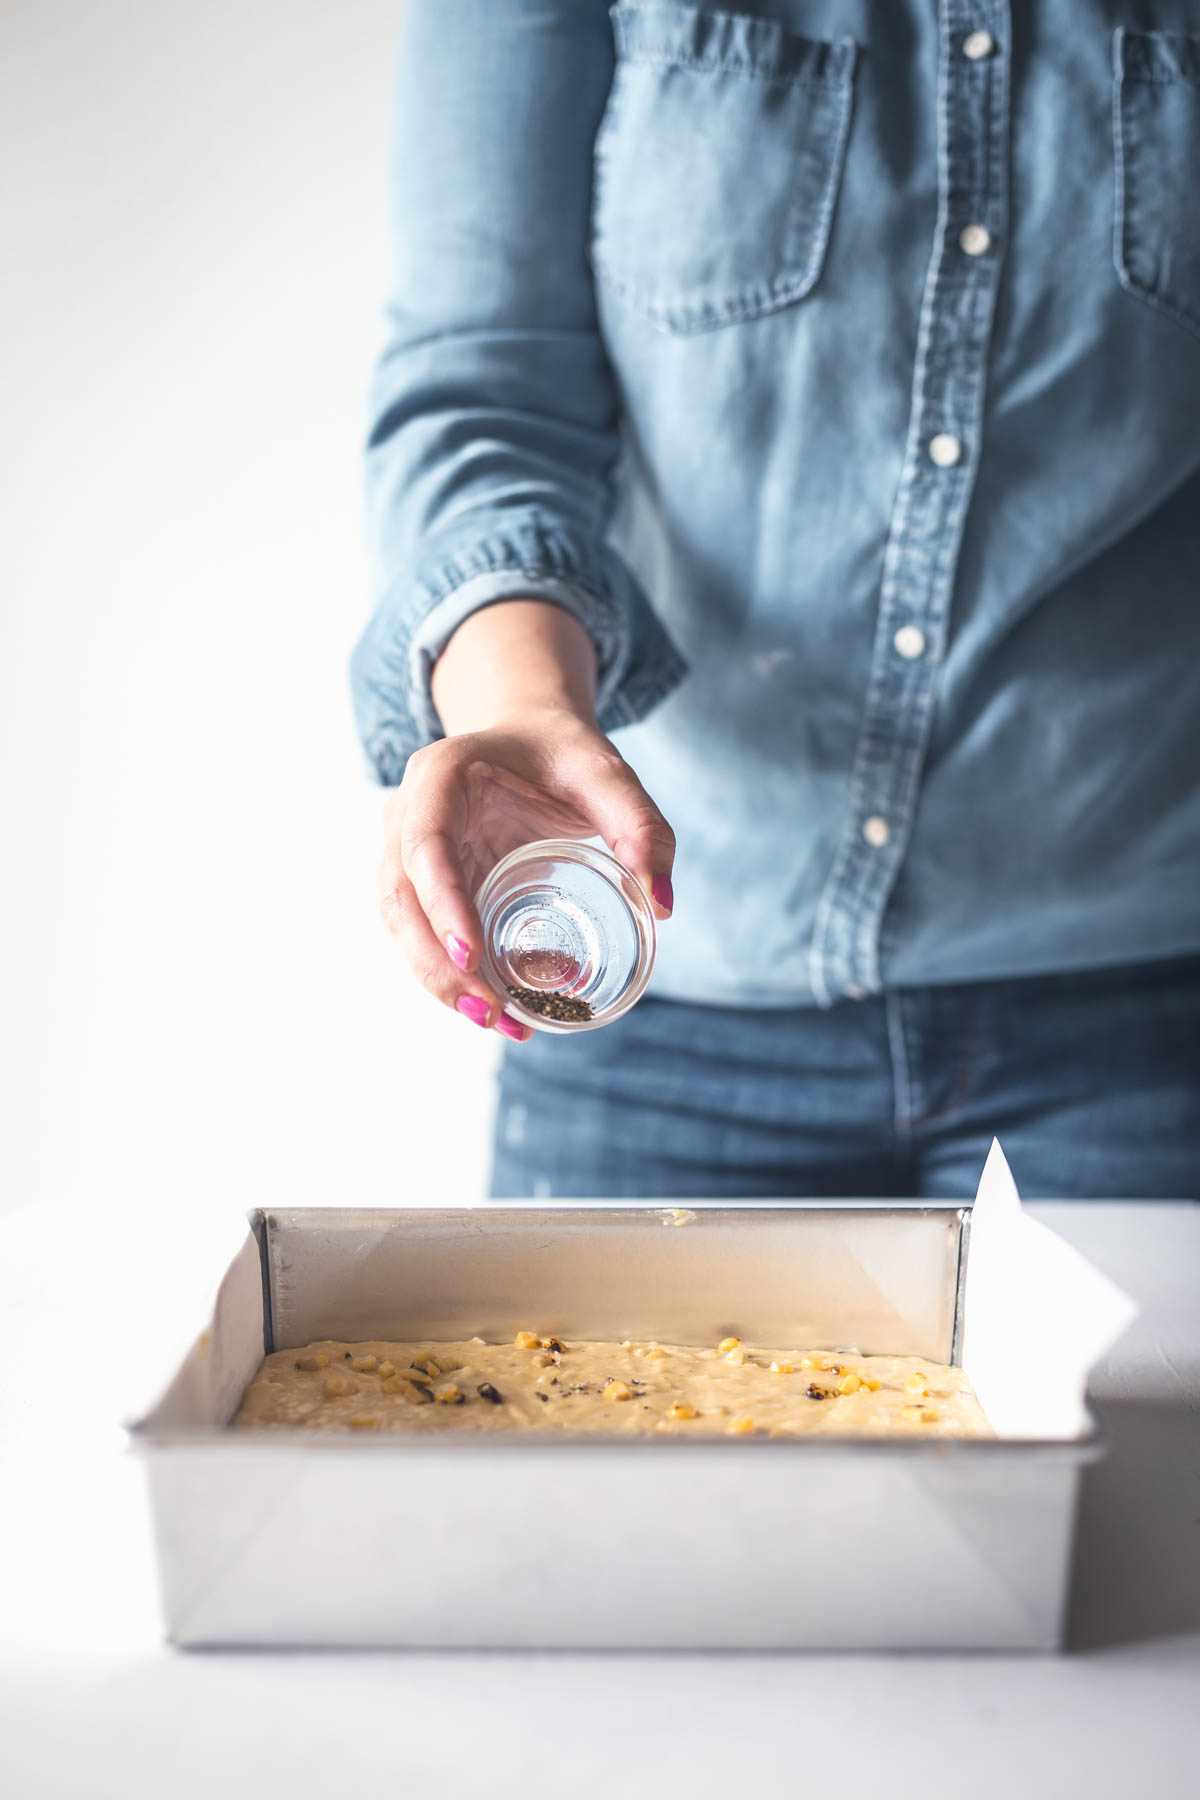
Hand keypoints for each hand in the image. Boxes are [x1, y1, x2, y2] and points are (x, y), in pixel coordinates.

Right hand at [378, 605, 674, 1038]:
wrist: (526, 737)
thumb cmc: (561, 754)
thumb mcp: (606, 776)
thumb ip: (641, 827)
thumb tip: (663, 905)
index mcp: (440, 776)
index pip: (425, 846)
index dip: (442, 905)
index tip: (472, 957)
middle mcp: (406, 813)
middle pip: (400, 900)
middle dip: (438, 967)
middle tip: (492, 1014)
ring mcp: (403, 851)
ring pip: (399, 926)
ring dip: (438, 983)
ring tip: (498, 1024)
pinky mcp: (417, 883)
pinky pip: (417, 934)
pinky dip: (447, 975)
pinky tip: (491, 1007)